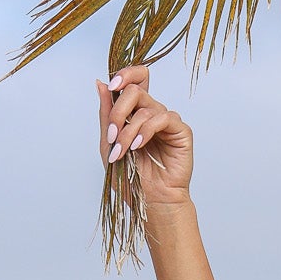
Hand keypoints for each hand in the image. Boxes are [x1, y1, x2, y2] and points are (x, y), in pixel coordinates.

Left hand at [97, 64, 192, 205]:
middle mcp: (152, 113)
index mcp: (135, 114)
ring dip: (128, 131)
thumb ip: (105, 115)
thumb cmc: (131, 181)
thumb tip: (100, 83)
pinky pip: (162, 118)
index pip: (135, 80)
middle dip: (118, 111)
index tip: (111, 86)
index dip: (125, 75)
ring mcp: (166, 121)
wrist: (150, 204)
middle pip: (136, 90)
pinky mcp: (180, 131)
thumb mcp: (109, 146)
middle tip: (111, 134)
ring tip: (122, 152)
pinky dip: (146, 131)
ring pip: (146, 108)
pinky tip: (138, 147)